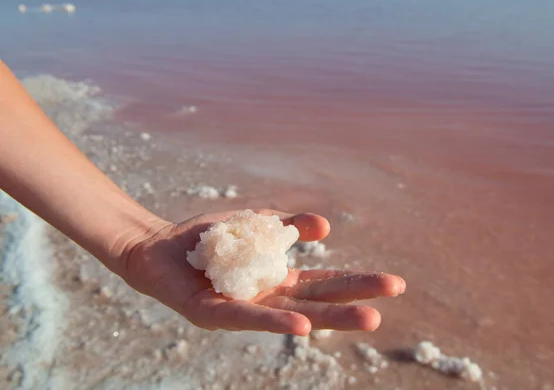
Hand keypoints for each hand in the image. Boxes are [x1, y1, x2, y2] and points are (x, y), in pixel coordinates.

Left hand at [122, 209, 405, 335]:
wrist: (156, 247)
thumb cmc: (206, 240)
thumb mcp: (253, 227)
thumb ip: (286, 228)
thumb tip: (325, 226)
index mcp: (276, 280)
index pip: (323, 283)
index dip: (356, 283)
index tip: (394, 284)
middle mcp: (264, 299)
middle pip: (316, 302)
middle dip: (356, 300)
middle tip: (396, 293)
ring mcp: (241, 309)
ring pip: (290, 316)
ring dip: (329, 319)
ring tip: (370, 319)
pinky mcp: (211, 314)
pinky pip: (246, 317)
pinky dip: (274, 322)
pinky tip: (303, 327)